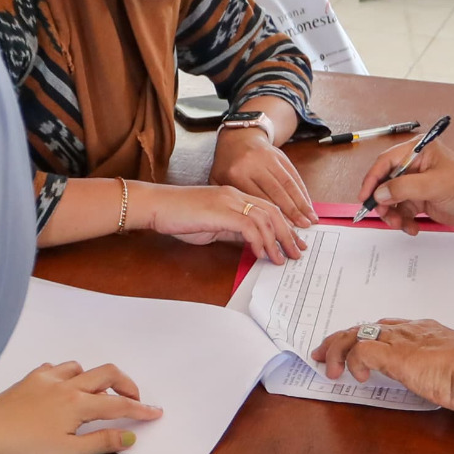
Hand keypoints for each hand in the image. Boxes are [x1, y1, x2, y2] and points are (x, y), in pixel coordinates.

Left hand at [0, 362, 160, 453]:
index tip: (155, 413)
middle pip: (106, 374)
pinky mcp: (28, 380)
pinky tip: (63, 386)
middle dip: (126, 384)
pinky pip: (55, 368)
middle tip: (134, 399)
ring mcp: (45, 379)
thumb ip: (101, 442)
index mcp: (79, 404)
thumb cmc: (25, 449)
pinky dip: (67, 374)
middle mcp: (66, 384)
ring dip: (95, 378)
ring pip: (80, 367)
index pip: (119, 404)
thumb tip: (129, 437)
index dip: (141, 409)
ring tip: (97, 394)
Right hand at [136, 181, 306, 263]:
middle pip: (272, 212)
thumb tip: (249, 243)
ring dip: (276, 241)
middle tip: (297, 253)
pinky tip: (259, 253)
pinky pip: (248, 226)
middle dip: (288, 234)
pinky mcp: (220, 211)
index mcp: (234, 196)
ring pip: (264, 219)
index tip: (293, 243)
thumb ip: (231, 231)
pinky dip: (258, 240)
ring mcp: (228, 201)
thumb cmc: (178, 216)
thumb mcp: (211, 225)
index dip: (284, 226)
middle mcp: (235, 195)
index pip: (267, 209)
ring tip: (280, 258)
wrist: (156, 206)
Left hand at [209, 128, 315, 230]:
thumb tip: (245, 227)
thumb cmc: (227, 164)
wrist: (237, 137)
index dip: (272, 215)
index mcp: (236, 173)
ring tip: (310, 220)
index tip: (283, 230)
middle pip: (276, 192)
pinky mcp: (280, 155)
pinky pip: (294, 175)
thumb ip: (229, 201)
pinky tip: (308, 204)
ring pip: (288, 183)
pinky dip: (303, 191)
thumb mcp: (218, 181)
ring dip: (301, 203)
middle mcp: (254, 164)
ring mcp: (269, 158)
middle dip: (292, 212)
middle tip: (303, 229)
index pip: (257, 198)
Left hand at [310, 317, 453, 412]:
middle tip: (323, 353)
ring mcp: (399, 341)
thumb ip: (438, 367)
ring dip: (337, 350)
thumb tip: (438, 379)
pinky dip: (352, 362)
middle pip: (363, 326)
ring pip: (355, 334)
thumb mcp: (451, 366)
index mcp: (422, 330)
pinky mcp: (393, 355)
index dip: (365, 336)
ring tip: (328, 367)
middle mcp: (407, 331)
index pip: (384, 326)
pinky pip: (361, 351)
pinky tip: (358, 376)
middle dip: (339, 339)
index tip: (355, 348)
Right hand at [354, 140, 453, 234]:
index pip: (385, 162)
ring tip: (402, 224)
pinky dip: (404, 221)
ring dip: (393, 214)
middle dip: (383, 201)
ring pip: (391, 200)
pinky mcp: (420, 199)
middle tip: (385, 214)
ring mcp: (416, 184)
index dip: (372, 180)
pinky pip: (402, 211)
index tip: (365, 197)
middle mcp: (414, 166)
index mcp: (417, 151)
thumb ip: (404, 188)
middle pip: (385, 183)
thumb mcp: (435, 185)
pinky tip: (413, 227)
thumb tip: (380, 193)